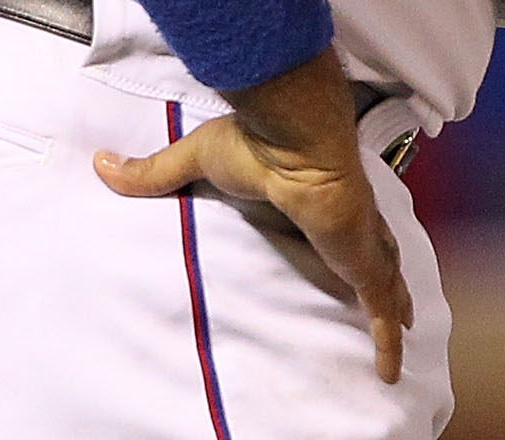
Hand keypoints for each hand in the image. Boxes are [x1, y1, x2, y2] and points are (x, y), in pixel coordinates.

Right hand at [95, 51, 413, 381]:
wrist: (295, 135)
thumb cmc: (255, 140)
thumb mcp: (197, 160)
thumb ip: (154, 171)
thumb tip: (103, 164)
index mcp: (313, 193)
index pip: (334, 218)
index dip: (343, 234)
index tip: (344, 246)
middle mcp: (344, 216)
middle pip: (371, 249)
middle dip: (381, 269)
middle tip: (387, 292)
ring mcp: (357, 241)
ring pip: (384, 281)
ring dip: (392, 303)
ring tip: (401, 329)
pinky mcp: (361, 262)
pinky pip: (380, 308)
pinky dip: (388, 341)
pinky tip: (391, 368)